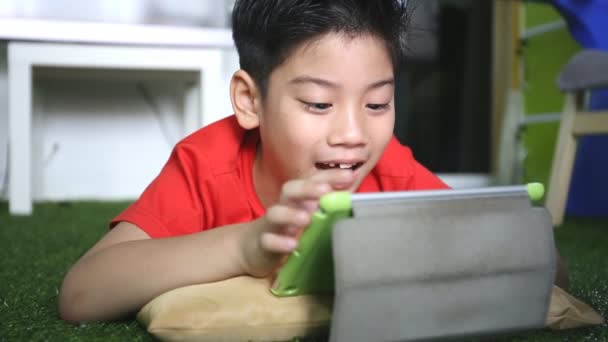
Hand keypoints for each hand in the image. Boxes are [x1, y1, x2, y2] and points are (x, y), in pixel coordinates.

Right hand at [240, 169, 354, 276]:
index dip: (329, 176)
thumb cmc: (288, 229)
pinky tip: (293, 245)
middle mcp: (284, 207)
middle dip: (307, 188)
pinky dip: (279, 242)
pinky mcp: (262, 243)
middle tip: (325, 190)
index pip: (312, 181)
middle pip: (290, 190)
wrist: (253, 248)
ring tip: (307, 218)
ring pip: (275, 213)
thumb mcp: (306, 215)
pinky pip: (268, 240)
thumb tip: (353, 199)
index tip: (349, 175)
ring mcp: (271, 225)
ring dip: (290, 214)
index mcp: (297, 199)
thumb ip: (325, 207)